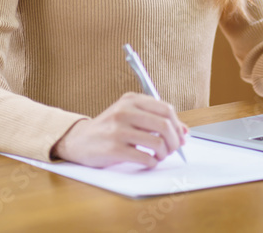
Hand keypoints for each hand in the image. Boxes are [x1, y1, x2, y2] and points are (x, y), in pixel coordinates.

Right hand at [50, 92, 188, 168]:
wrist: (78, 140)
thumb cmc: (109, 128)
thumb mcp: (130, 116)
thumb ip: (155, 120)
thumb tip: (184, 132)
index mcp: (131, 100)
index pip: (166, 109)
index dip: (177, 125)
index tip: (180, 136)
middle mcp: (125, 111)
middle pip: (164, 126)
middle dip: (174, 141)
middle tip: (173, 149)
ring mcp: (118, 130)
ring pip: (157, 143)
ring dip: (164, 154)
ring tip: (159, 156)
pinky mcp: (113, 149)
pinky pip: (145, 158)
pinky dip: (152, 162)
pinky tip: (148, 161)